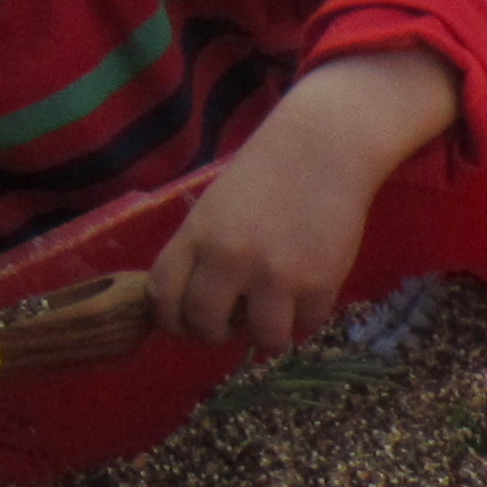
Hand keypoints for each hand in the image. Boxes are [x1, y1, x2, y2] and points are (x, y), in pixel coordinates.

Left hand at [149, 50, 458, 352]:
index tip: (186, 324)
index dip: (172, 320)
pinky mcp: (318, 285)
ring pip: (261, 338)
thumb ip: (201, 251)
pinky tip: (306, 294)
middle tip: (232, 323)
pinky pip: (305, 326)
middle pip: (205, 325)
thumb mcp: (216, 207)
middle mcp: (229, 259)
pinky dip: (305, 317)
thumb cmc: (267, 173)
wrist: (323, 147)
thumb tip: (202, 305)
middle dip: (216, 333)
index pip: (163, 297)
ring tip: (275, 315)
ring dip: (266, 334)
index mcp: (196, 235)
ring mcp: (275, 275)